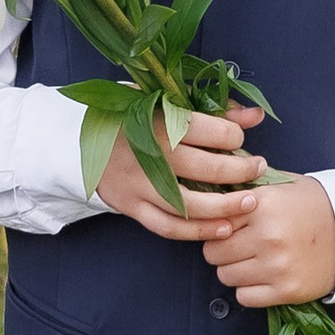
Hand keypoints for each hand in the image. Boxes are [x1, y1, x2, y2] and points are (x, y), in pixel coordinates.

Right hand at [96, 102, 265, 239]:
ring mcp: (138, 184)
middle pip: (207, 168)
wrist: (76, 142)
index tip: (240, 138)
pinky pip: (168, 226)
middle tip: (258, 168)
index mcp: (158, 120)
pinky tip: (223, 228)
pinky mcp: (131, 206)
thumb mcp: (164, 102)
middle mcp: (149, 154)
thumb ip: (213, 109)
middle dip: (241, 171)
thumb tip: (256, 116)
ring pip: (189, 204)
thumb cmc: (129, 118)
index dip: (234, 135)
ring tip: (249, 204)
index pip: (210, 131)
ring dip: (225, 207)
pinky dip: (197, 231)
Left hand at [202, 171, 334, 310]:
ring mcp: (277, 266)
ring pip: (225, 276)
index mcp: (263, 206)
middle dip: (223, 249)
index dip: (218, 225)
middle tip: (240, 246)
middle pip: (214, 252)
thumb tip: (208, 191)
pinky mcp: (287, 290)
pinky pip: (244, 297)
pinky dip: (249, 290)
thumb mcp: (281, 185)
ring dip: (235, 270)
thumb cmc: (314, 206)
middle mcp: (268, 236)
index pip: (213, 222)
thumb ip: (244, 189)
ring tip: (254, 260)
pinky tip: (263, 277)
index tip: (229, 227)